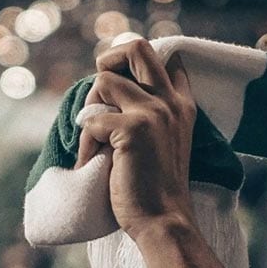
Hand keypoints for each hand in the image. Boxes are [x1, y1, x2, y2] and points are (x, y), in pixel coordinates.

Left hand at [77, 39, 197, 236]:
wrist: (163, 220)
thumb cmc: (155, 186)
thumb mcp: (163, 141)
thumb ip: (149, 113)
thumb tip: (110, 87)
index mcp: (181, 104)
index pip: (165, 58)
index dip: (134, 66)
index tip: (121, 95)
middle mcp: (170, 101)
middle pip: (136, 47)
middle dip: (108, 61)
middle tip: (100, 95)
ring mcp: (154, 112)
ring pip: (104, 81)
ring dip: (91, 109)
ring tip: (96, 141)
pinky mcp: (133, 129)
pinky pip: (92, 120)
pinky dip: (86, 143)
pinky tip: (94, 163)